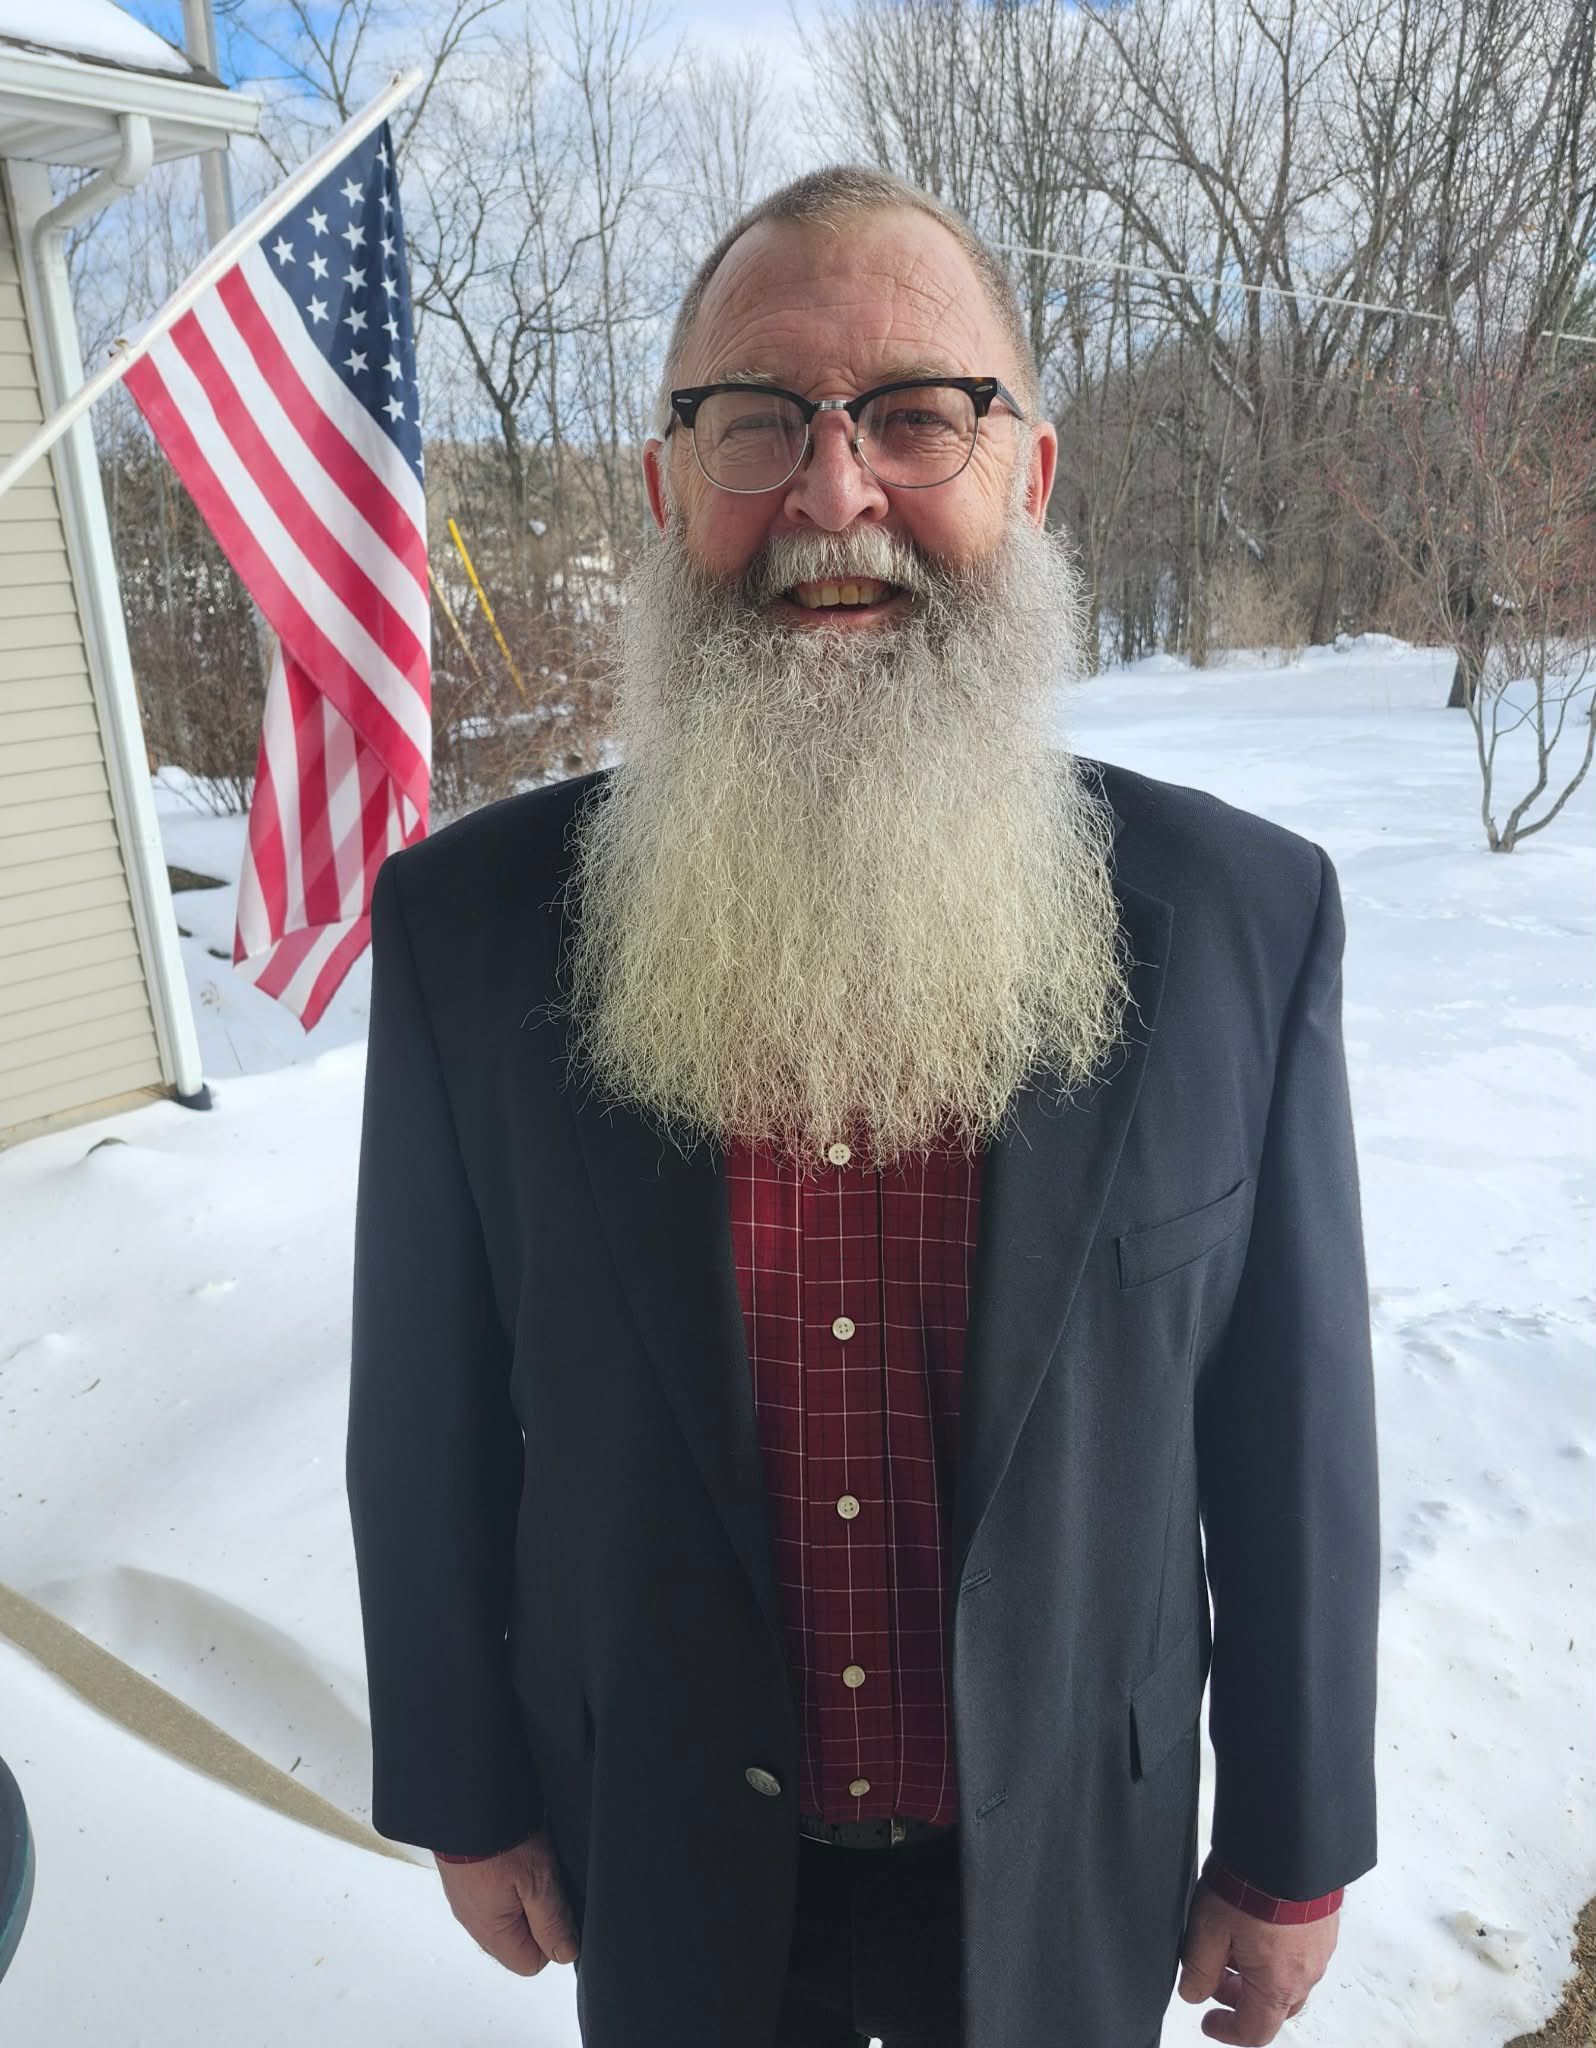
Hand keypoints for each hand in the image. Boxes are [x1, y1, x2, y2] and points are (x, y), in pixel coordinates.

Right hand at [434, 1824, 580, 1976]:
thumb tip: (566, 1953)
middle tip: (540, 1879)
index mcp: (491, 1933)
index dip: (551, 1937)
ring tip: (526, 1862)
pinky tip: (511, 1854)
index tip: (555, 1904)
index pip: (530, 1963)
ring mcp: (465, 1900)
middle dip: (536, 1914)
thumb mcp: (539, 1880)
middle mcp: (474, 1923)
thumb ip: (552, 1921)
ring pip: (505, 1914)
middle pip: (517, 1941)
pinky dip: (505, 1878)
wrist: (464, 1802)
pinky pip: (491, 1893)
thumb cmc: (498, 1838)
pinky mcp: (463, 1879)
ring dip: (521, 1893)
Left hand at [1177, 1879, 1337, 2043]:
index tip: (1209, 2019)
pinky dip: (1276, 1953)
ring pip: (1286, 1978)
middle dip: (1239, 1998)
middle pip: (1272, 2007)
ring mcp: (1320, 1949)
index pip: (1254, 2031)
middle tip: (1214, 1976)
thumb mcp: (1209, 1928)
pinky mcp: (1325, 1926)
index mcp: (1277, 1986)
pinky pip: (1299, 1954)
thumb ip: (1198, 1967)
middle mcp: (1305, 1974)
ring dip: (1257, 1973)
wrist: (1288, 1844)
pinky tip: (1256, 1925)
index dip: (1226, 2031)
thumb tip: (1192, 1992)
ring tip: (1232, 1943)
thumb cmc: (1253, 1885)